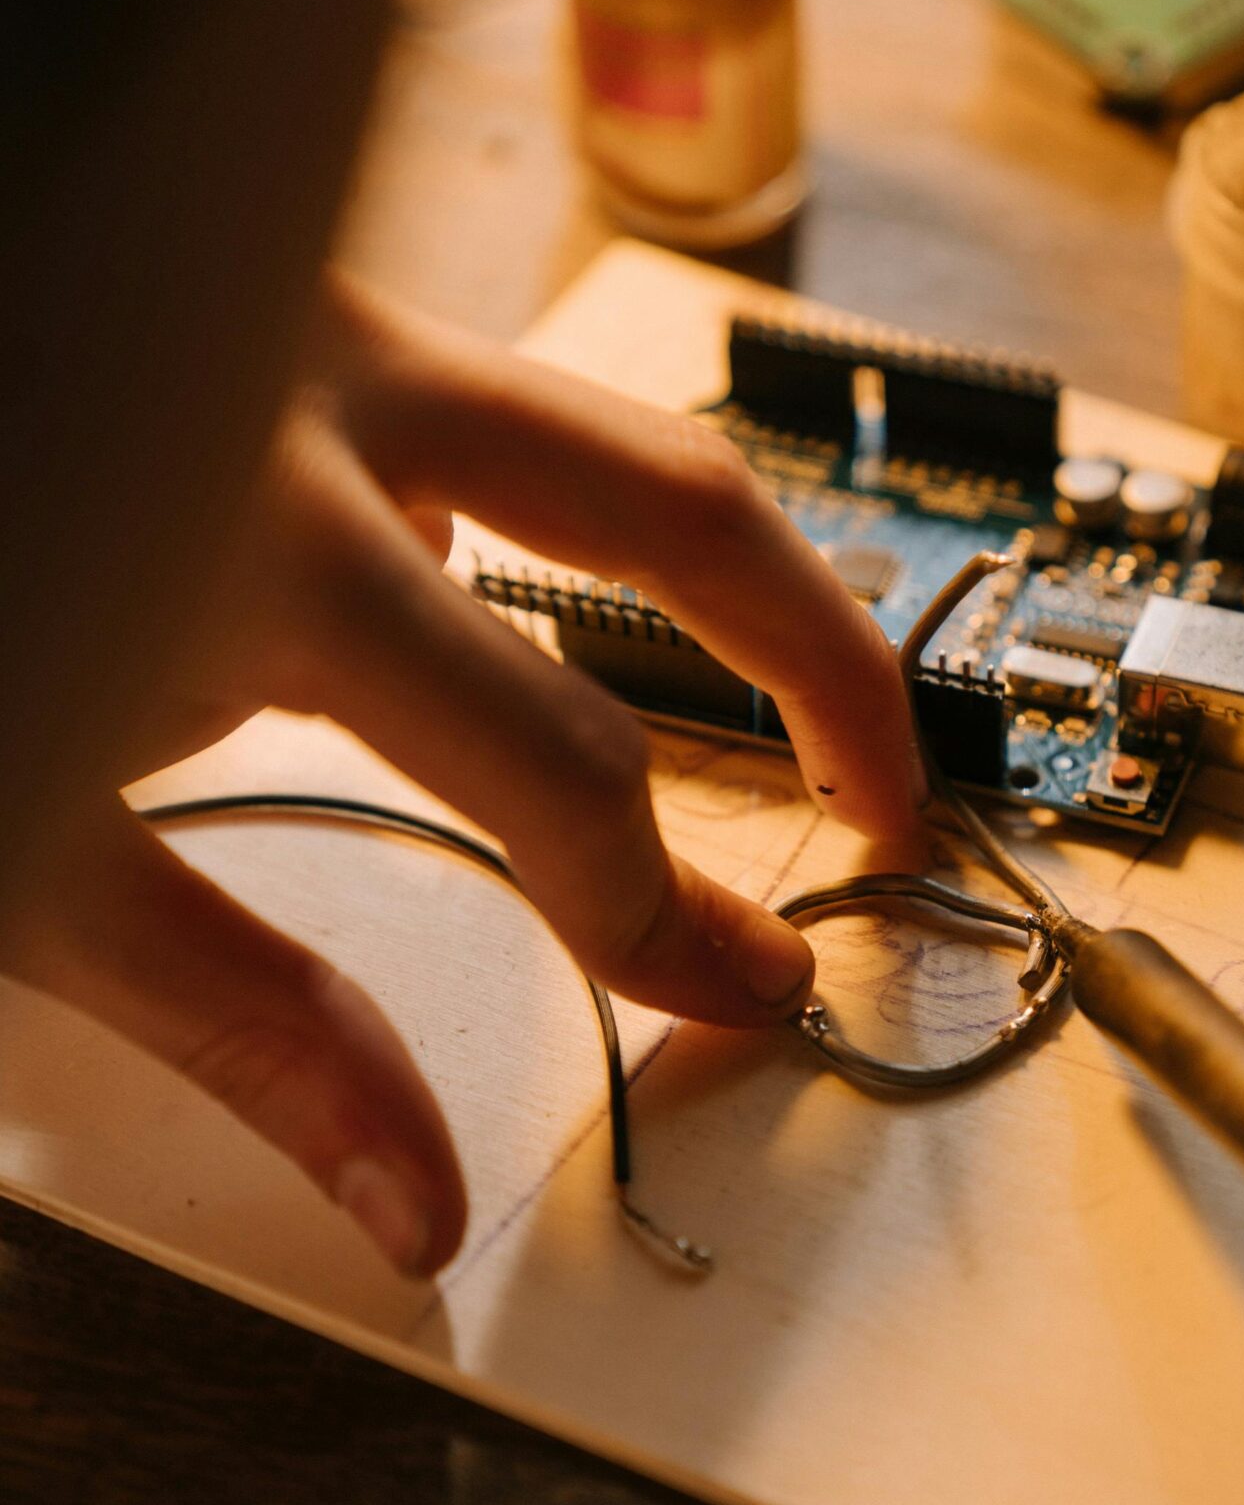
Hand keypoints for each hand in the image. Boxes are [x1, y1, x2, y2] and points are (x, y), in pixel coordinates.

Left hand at [9, 276, 924, 1277]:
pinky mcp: (281, 299)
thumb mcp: (21, 866)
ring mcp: (309, 310)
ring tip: (782, 708)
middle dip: (832, 667)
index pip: (565, 765)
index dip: (671, 914)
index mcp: (265, 547)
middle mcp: (325, 389)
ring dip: (729, 573)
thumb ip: (247, 1027)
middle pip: (685, 512)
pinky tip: (546, 608)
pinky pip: (491, 399)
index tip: (742, 995)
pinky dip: (573, 515)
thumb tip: (419, 1205)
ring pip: (605, 430)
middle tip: (896, 803)